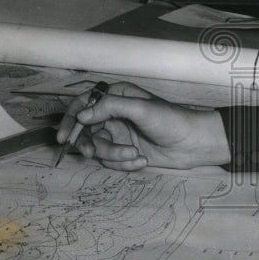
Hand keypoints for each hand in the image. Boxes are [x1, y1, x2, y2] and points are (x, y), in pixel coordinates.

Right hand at [56, 81, 230, 170]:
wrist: (193, 144)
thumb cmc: (171, 120)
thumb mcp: (141, 109)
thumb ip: (110, 107)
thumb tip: (82, 115)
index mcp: (117, 96)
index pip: (83, 104)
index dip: (70, 119)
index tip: (65, 136)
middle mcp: (114, 114)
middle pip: (85, 130)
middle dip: (89, 143)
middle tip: (91, 154)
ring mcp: (119, 134)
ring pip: (98, 148)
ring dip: (114, 155)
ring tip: (135, 154)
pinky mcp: (124, 151)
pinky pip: (111, 161)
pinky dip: (124, 163)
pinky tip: (142, 160)